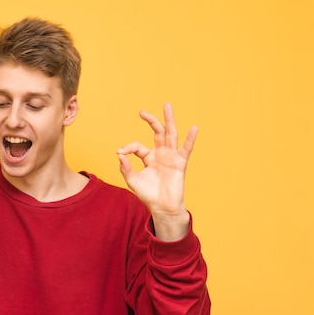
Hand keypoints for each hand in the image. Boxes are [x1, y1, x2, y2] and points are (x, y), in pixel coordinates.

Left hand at [116, 103, 196, 240]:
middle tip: (142, 112)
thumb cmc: (148, 195)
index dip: (128, 147)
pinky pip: (186, 149)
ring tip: (167, 106)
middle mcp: (160, 154)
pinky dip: (190, 139)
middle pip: (157, 133)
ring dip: (169, 120)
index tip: (119, 152)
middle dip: (151, 121)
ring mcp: (171, 157)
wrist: (161, 208)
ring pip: (170, 135)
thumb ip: (125, 168)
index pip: (137, 146)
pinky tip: (194, 128)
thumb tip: (119, 154)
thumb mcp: (132, 181)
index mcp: (149, 157)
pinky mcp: (180, 164)